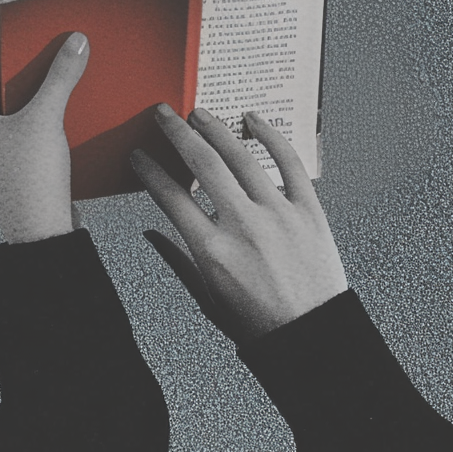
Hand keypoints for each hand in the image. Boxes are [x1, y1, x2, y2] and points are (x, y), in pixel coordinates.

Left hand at [0, 32, 88, 243]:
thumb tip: (75, 43)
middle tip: (57, 57)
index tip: (37, 37)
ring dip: (43, 94)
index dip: (13, 49)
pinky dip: (48, 114)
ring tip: (65, 84)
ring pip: (21, 104)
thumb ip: (61, 77)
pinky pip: (30, 123)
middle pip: (6, 83)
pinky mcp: (14, 157)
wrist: (42, 232)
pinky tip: (68, 111)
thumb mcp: (46, 119)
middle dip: (32, 72)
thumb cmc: (28, 185)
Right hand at [131, 105, 346, 343]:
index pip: (170, 197)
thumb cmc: (260, 324)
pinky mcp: (309, 211)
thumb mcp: (208, 299)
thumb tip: (150, 235)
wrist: (313, 337)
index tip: (139, 156)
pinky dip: (271, 137)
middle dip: (177, 133)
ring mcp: (278, 215)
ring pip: (241, 156)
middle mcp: (243, 226)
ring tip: (199, 114)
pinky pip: (290, 163)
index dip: (149, 171)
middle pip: (202, 164)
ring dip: (216, 129)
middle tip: (163, 115)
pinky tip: (255, 121)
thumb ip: (176, 261)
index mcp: (212, 251)